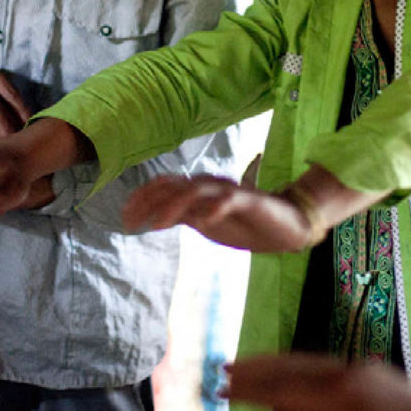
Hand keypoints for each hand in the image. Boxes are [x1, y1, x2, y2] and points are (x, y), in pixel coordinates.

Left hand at [122, 174, 319, 251]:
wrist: (285, 225)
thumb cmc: (243, 223)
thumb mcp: (206, 222)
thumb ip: (183, 216)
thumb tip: (154, 218)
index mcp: (198, 190)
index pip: (163, 186)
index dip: (141, 199)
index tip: (124, 219)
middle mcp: (209, 185)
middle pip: (173, 185)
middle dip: (148, 202)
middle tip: (131, 222)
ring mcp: (228, 191)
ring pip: (195, 190)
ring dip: (173, 205)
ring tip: (158, 224)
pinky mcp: (248, 200)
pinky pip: (228, 199)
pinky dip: (214, 208)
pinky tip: (203, 220)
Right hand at [226, 354, 410, 410]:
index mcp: (331, 394)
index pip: (277, 388)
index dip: (246, 389)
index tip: (218, 388)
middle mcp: (342, 372)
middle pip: (289, 365)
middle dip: (256, 367)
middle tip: (225, 368)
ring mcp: (361, 369)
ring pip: (308, 361)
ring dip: (277, 363)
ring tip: (253, 366)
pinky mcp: (375, 374)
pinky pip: (325, 364)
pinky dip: (301, 367)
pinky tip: (299, 376)